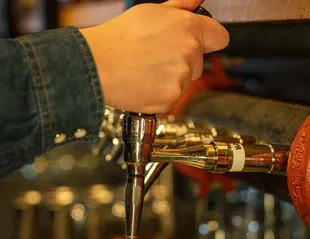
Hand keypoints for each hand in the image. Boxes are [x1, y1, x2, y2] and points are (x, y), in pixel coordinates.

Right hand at [80, 0, 228, 113]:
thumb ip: (180, 7)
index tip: (203, 44)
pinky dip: (159, 95)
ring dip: (169, 80)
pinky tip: (143, 85)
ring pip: (183, 83)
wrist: (97, 65)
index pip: (219, 38)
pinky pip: (171, 98)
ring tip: (145, 72)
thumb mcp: (151, 12)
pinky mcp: (170, 99)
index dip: (211, 41)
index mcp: (188, 28)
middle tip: (156, 59)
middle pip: (198, 64)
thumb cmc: (119, 38)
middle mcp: (189, 52)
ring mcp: (180, 78)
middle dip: (182, 63)